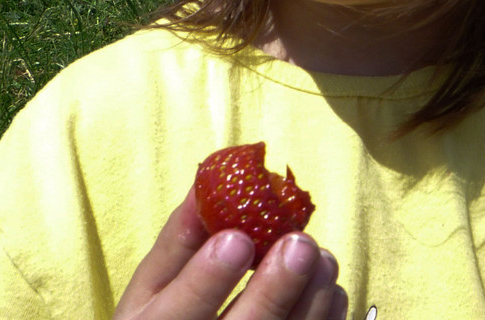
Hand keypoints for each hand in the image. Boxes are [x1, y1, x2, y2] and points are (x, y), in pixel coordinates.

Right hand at [114, 187, 346, 319]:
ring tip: (323, 258)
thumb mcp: (154, 285)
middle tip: (301, 244)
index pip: (180, 312)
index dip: (207, 278)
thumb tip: (207, 178)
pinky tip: (330, 289)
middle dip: (273, 290)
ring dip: (311, 301)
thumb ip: (179, 237)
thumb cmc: (166, 318)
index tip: (238, 238)